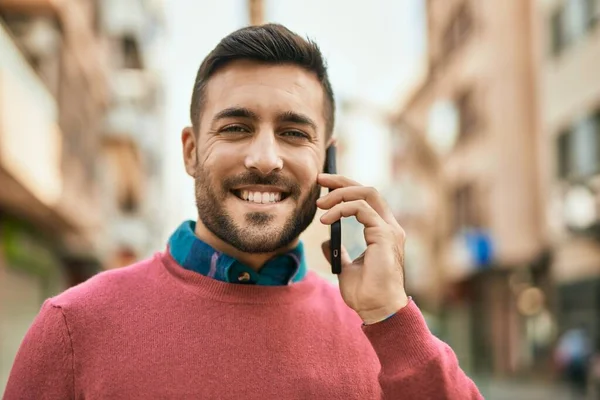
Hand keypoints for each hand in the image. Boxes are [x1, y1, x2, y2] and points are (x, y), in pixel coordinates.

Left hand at [316, 173, 408, 323]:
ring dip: (339, 194)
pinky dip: (341, 209)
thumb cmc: (366, 294)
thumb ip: (340, 252)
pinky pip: (361, 209)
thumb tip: (326, 243)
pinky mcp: (385, 234)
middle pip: (368, 189)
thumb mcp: (346, 268)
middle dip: (342, 180)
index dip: (345, 188)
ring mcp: (389, 229)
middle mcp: (389, 227)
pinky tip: (325, 220)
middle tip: (319, 179)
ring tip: (319, 205)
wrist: (377, 310)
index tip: (323, 186)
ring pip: (366, 193)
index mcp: (382, 232)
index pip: (366, 199)